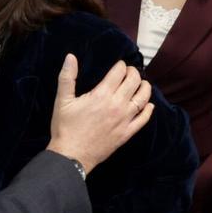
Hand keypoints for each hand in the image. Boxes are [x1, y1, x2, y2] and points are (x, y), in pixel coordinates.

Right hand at [47, 54, 151, 172]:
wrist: (72, 155)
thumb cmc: (65, 127)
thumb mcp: (62, 100)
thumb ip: (67, 77)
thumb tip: (70, 57)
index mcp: (102, 95)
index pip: (119, 72)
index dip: (121, 65)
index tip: (119, 65)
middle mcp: (117, 105)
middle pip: (134, 81)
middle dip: (133, 72)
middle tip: (129, 72)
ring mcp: (124, 120)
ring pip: (143, 98)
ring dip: (145, 87)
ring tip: (142, 83)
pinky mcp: (127, 133)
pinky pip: (144, 119)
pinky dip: (148, 110)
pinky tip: (149, 105)